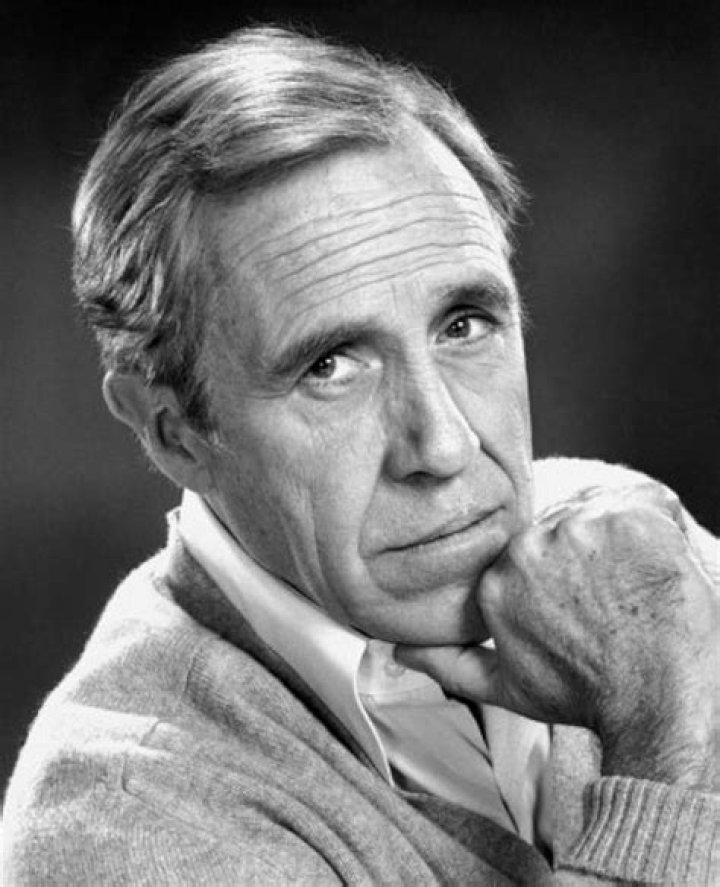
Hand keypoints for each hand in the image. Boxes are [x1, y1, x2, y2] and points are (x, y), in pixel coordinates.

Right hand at [397, 483, 717, 787]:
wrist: (654, 700)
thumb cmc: (588, 694)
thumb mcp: (505, 687)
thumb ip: (448, 663)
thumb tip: (398, 651)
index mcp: (497, 580)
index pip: (532, 548)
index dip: (566, 568)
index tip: (588, 593)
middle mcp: (528, 549)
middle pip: (565, 526)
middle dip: (590, 552)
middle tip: (616, 593)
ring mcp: (576, 531)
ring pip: (601, 512)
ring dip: (623, 540)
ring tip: (635, 585)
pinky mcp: (626, 520)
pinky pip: (645, 502)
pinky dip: (659, 525)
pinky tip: (657, 565)